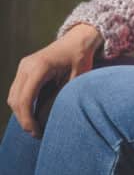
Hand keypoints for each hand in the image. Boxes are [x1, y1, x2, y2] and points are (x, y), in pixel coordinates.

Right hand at [7, 24, 103, 138]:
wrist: (77, 40)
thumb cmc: (80, 58)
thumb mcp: (77, 78)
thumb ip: (63, 96)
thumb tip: (50, 119)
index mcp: (40, 66)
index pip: (26, 99)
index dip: (28, 119)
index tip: (36, 132)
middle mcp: (27, 65)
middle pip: (15, 100)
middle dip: (23, 120)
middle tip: (37, 134)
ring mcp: (23, 66)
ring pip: (13, 97)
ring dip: (21, 114)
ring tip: (35, 127)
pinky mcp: (24, 70)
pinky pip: (17, 91)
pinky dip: (22, 105)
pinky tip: (33, 115)